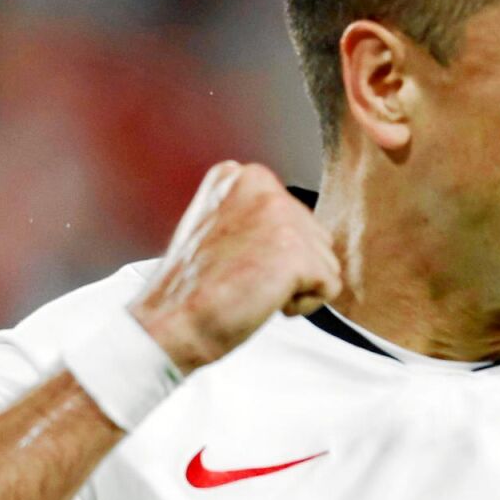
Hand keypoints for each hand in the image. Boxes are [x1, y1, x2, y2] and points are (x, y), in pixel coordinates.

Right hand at [130, 161, 341, 371]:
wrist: (170, 324)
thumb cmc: (191, 290)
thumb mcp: (219, 228)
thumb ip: (256, 218)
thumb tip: (298, 231)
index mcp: (240, 175)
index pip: (295, 216)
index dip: (272, 252)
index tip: (233, 261)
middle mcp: (261, 184)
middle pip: (316, 236)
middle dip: (289, 268)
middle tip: (242, 279)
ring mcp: (280, 216)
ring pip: (326, 262)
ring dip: (296, 287)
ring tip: (250, 289)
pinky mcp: (295, 252)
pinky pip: (329, 287)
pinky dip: (304, 306)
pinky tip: (264, 302)